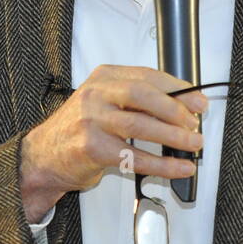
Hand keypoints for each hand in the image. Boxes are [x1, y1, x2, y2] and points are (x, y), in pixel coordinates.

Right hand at [18, 65, 207, 221]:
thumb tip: (183, 107)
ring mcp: (91, 121)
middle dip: (175, 109)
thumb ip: (137, 101)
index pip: (147, 76)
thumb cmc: (80, 129)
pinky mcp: (92, 148)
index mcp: (104, 77)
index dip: (178, 89)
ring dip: (173, 137)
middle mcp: (96, 95)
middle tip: (194, 123)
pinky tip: (178, 167)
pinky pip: (134, 157)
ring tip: (193, 144)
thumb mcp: (105, 102)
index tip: (198, 101)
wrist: (44, 156)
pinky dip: (162, 164)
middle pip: (143, 95)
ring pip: (140, 126)